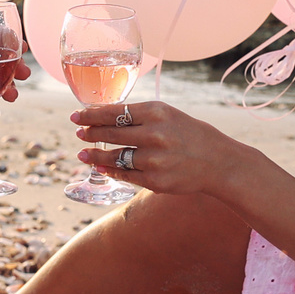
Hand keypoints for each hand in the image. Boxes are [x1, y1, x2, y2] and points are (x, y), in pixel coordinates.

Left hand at [72, 100, 254, 197]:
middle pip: (110, 134)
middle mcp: (155, 135)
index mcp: (157, 112)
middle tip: (78, 133)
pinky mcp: (155, 181)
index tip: (76, 115)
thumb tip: (104, 117)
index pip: (115, 112)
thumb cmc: (191, 135)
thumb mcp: (168, 115)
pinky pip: (125, 175)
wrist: (218, 162)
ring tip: (83, 153)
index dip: (91, 114)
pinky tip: (100, 166)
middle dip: (89, 133)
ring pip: (115, 157)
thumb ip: (139, 116)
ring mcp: (154, 160)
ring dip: (95, 155)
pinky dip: (110, 170)